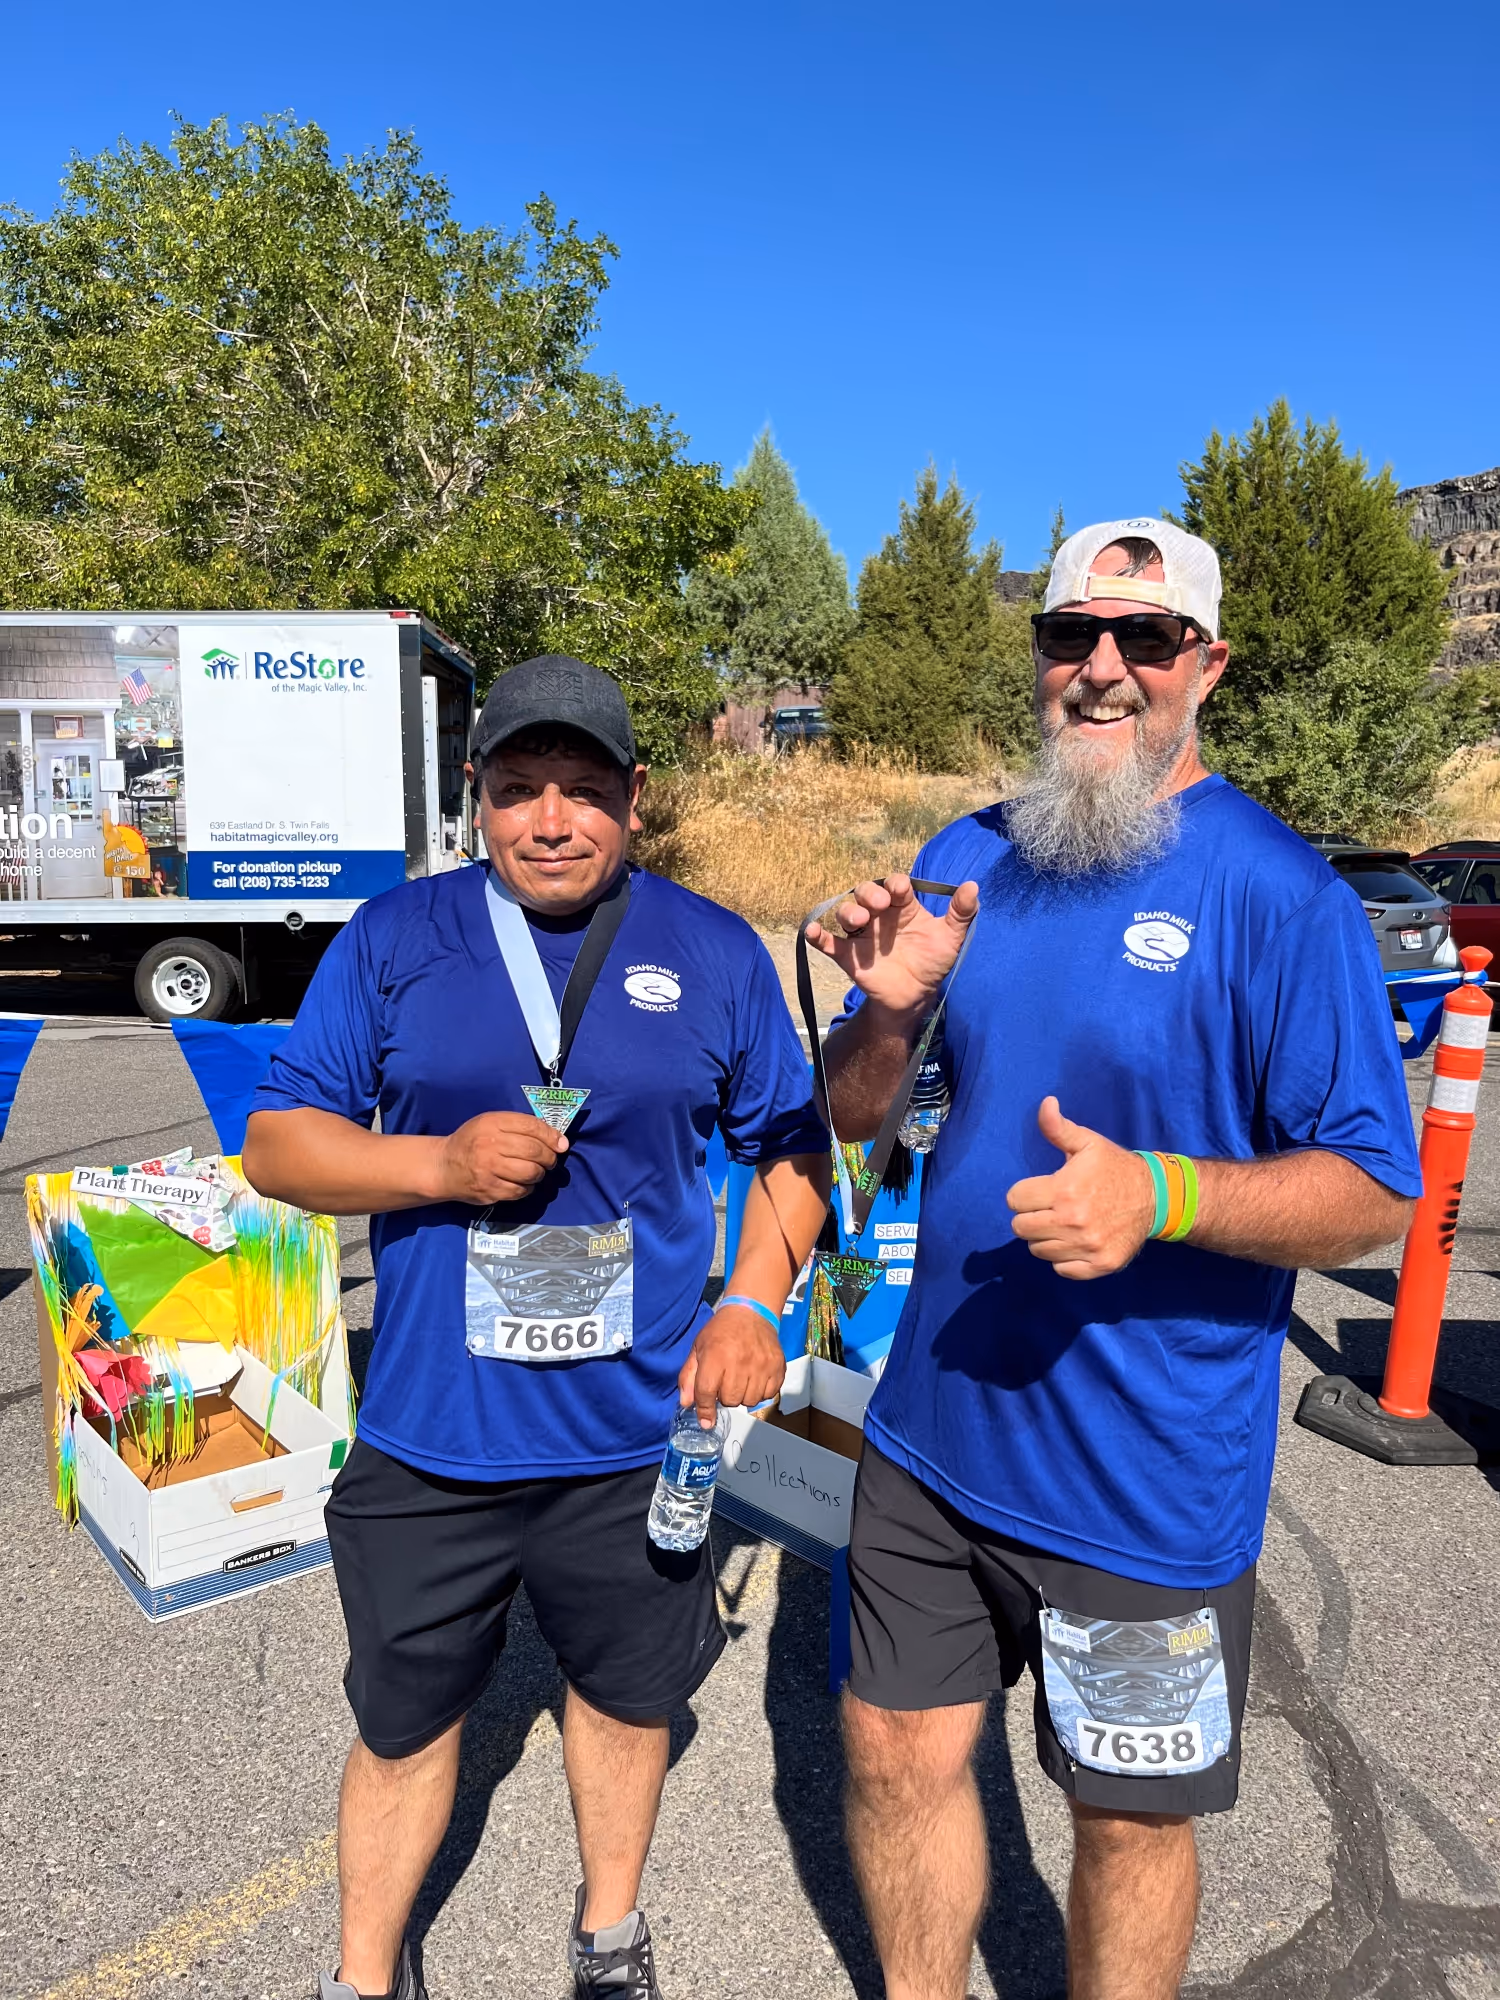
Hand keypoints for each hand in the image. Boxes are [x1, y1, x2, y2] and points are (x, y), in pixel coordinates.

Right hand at [433, 1112, 566, 1205]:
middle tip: (550, 1160)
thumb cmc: (473, 1141)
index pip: (531, 1127)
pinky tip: (522, 1183)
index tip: (561, 1144)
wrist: (443, 1166)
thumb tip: (558, 1140)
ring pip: (531, 1173)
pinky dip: (528, 1188)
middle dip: (549, 1157)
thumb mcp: (491, 1123)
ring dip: (540, 1174)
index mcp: (492, 1123)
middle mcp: (489, 1145)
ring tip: (536, 1171)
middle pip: (534, 1151)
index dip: (552, 1136)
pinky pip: (520, 1191)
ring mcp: (488, 1170)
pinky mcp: (489, 1191)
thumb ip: (520, 1126)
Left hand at [678, 1304, 786, 1426]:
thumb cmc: (721, 1331)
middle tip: (726, 1381)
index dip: (705, 1410)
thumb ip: (689, 1377)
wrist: (751, 1312)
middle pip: (730, 1400)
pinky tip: (755, 1378)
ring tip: (741, 1379)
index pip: (706, 1393)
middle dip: (725, 1396)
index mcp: (715, 1357)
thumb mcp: (698, 1349)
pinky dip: (760, 1392)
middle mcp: (739, 1362)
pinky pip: (768, 1395)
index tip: (706, 1420)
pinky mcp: (777, 1367)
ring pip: (749, 1401)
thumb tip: (686, 1404)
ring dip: (743, 1396)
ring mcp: (761, 1365)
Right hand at [804, 872, 978, 1018]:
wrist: (915, 997)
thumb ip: (961, 913)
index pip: (895, 885)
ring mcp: (862, 935)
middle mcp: (879, 916)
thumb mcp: (950, 938)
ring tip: (859, 921)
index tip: (901, 891)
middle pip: (866, 893)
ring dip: (848, 912)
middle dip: (870, 894)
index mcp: (903, 907)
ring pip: (846, 913)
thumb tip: (973, 886)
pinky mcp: (848, 955)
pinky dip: (816, 936)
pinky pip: (827, 943)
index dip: (896, 884)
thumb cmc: (932, 962)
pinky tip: (811, 931)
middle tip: (880, 904)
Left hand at [1005, 1097, 1156, 1279]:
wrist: (1155, 1196)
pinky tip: (1076, 1241)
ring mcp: (1087, 1246)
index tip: (1042, 1190)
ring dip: (1046, 1237)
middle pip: (1021, 1228)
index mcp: (1064, 1189)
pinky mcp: (1100, 1265)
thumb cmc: (1114, 1167)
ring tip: (1064, 1223)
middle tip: (1050, 1208)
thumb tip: (1045, 1103)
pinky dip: (1064, 1258)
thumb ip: (1058, 1127)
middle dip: (1031, 1216)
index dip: (1024, 1193)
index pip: (1014, 1200)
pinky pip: (1061, 1269)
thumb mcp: (1087, 1143)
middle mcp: (1073, 1221)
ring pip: (1038, 1250)